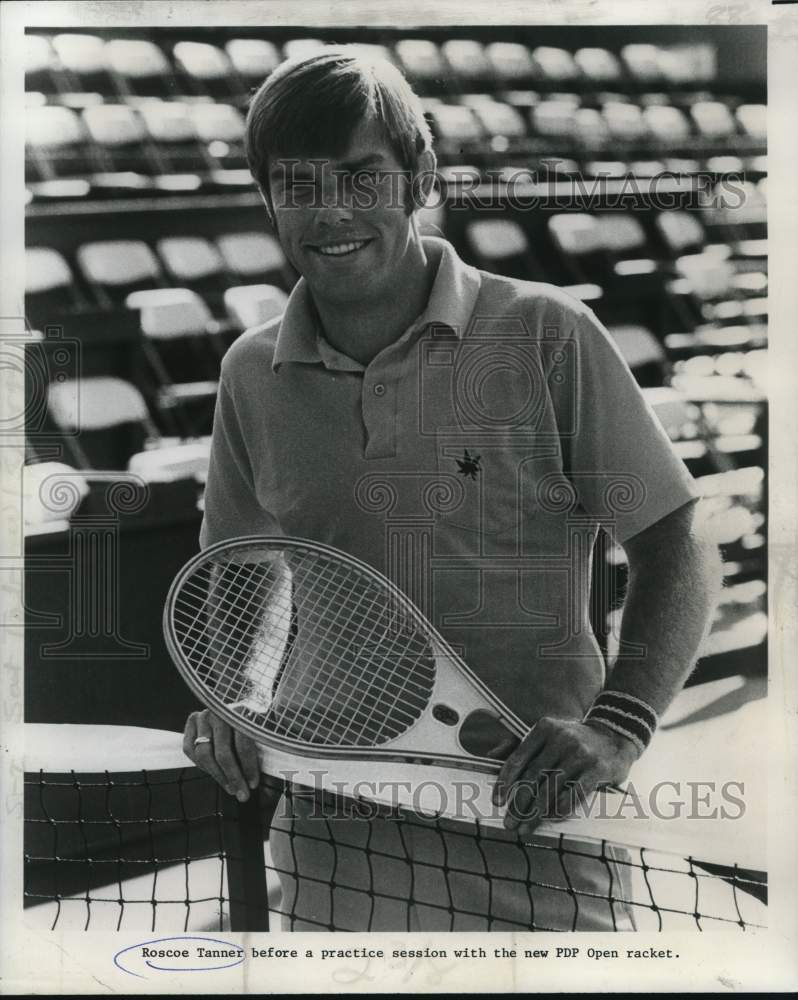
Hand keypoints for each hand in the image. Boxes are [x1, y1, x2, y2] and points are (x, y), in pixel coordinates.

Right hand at [183, 708, 260, 801]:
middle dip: (233, 777)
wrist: (238, 707)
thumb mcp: (262, 730)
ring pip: (204, 754)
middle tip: (242, 794)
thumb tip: (275, 779)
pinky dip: (201, 765)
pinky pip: (190, 749)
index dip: (248, 767)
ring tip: (230, 787)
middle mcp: (220, 712)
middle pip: (222, 753)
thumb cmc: (253, 722)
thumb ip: (265, 749)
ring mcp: (204, 715)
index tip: (253, 784)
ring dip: (218, 776)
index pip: (243, 744)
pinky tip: (215, 773)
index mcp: (241, 711)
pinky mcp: (192, 720)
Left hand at [491, 717, 639, 837]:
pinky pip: (574, 794)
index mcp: (544, 729)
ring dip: (535, 813)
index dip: (505, 782)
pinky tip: (550, 819)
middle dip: (518, 804)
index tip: (497, 802)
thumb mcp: (548, 734)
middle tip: (509, 823)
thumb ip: (521, 745)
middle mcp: (561, 739)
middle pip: (533, 777)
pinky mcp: (597, 769)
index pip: (518, 758)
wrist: (615, 735)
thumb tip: (490, 756)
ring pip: (551, 789)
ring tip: (525, 828)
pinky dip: (560, 809)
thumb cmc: (574, 740)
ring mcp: (580, 753)